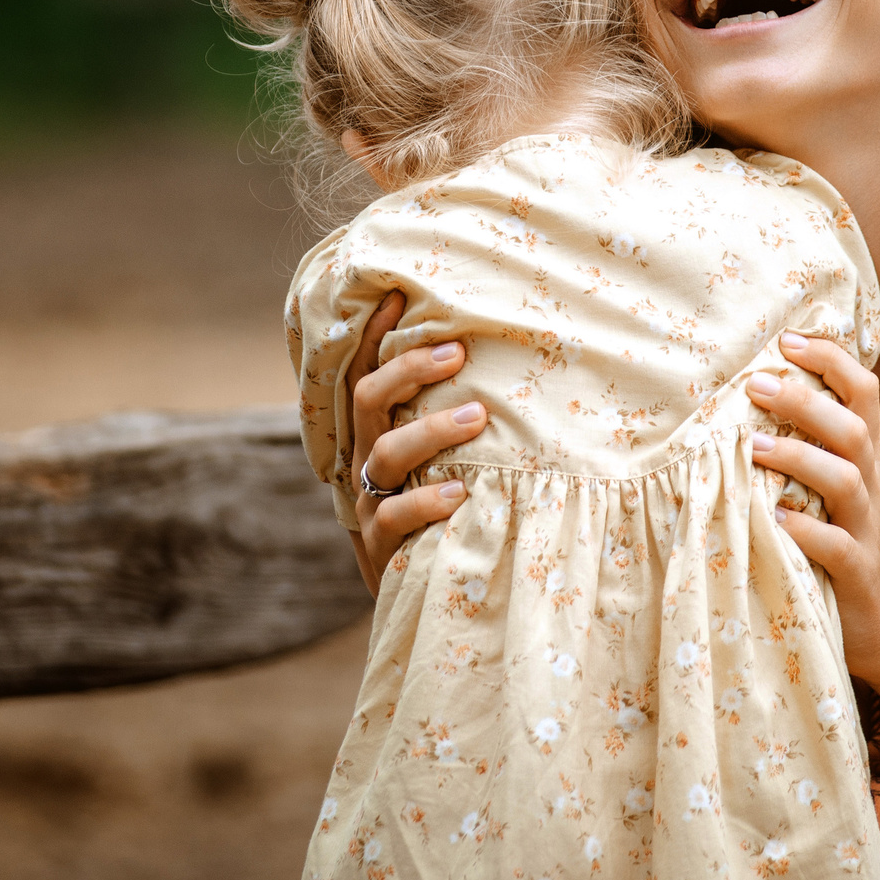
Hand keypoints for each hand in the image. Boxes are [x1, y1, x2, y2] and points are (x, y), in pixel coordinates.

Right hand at [344, 291, 483, 594]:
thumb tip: (512, 365)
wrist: (424, 586)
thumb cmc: (450, 505)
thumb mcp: (448, 456)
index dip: (376, 333)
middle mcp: (367, 457)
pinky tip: (460, 493)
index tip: (399, 294)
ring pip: (384, 452)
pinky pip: (395, 516)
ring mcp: (371, 500)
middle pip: (369, 398)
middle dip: (409, 369)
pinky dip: (427, 501)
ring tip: (476, 416)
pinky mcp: (382, 543)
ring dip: (431, 429)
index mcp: (378, 429)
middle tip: (458, 352)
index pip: (368, 369)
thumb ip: (462, 414)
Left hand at [748, 330, 879, 760]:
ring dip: (800, 458)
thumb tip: (750, 387)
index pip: (864, 392)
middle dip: (808, 401)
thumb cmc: (842, 543)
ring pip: (847, 481)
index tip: (786, 338)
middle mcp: (871, 485)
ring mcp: (866, 530)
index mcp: (865, 457)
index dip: (831, 360)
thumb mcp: (831, 488)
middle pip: (854, 428)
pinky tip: (774, 519)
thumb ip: (807, 443)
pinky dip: (806, 531)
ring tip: (753, 446)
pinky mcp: (856, 575)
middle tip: (757, 384)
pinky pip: (837, 548)